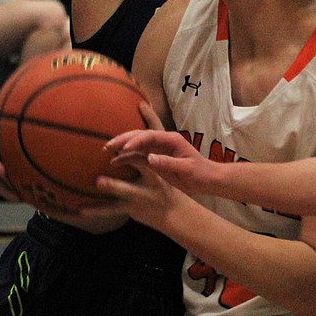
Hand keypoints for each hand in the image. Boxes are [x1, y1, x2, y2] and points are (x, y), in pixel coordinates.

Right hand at [105, 128, 224, 194]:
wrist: (208, 179)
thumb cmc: (200, 173)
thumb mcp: (185, 169)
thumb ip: (168, 163)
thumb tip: (149, 158)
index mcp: (172, 139)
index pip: (150, 136)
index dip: (135, 141)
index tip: (124, 149)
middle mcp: (164, 141)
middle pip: (140, 136)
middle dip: (123, 139)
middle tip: (108, 146)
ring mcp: (159, 148)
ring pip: (137, 144)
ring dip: (122, 146)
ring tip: (107, 151)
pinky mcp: (156, 157)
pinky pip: (139, 154)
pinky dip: (127, 156)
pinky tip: (116, 160)